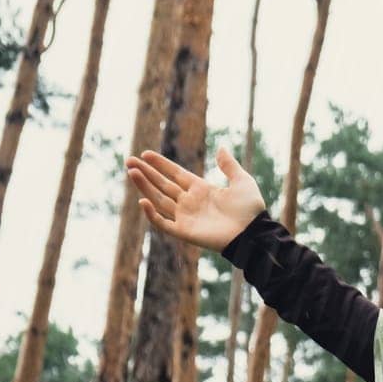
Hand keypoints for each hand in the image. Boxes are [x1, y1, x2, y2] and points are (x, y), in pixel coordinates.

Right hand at [125, 146, 265, 252]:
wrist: (253, 233)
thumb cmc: (250, 209)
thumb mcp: (242, 181)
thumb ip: (229, 165)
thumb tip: (221, 148)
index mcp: (202, 189)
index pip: (175, 174)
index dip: (161, 164)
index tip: (146, 154)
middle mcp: (190, 202)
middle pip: (163, 185)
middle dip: (146, 173)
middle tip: (129, 161)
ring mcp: (186, 217)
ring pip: (159, 200)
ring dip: (144, 187)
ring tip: (131, 172)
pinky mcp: (185, 232)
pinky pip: (163, 223)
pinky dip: (152, 214)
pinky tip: (143, 201)